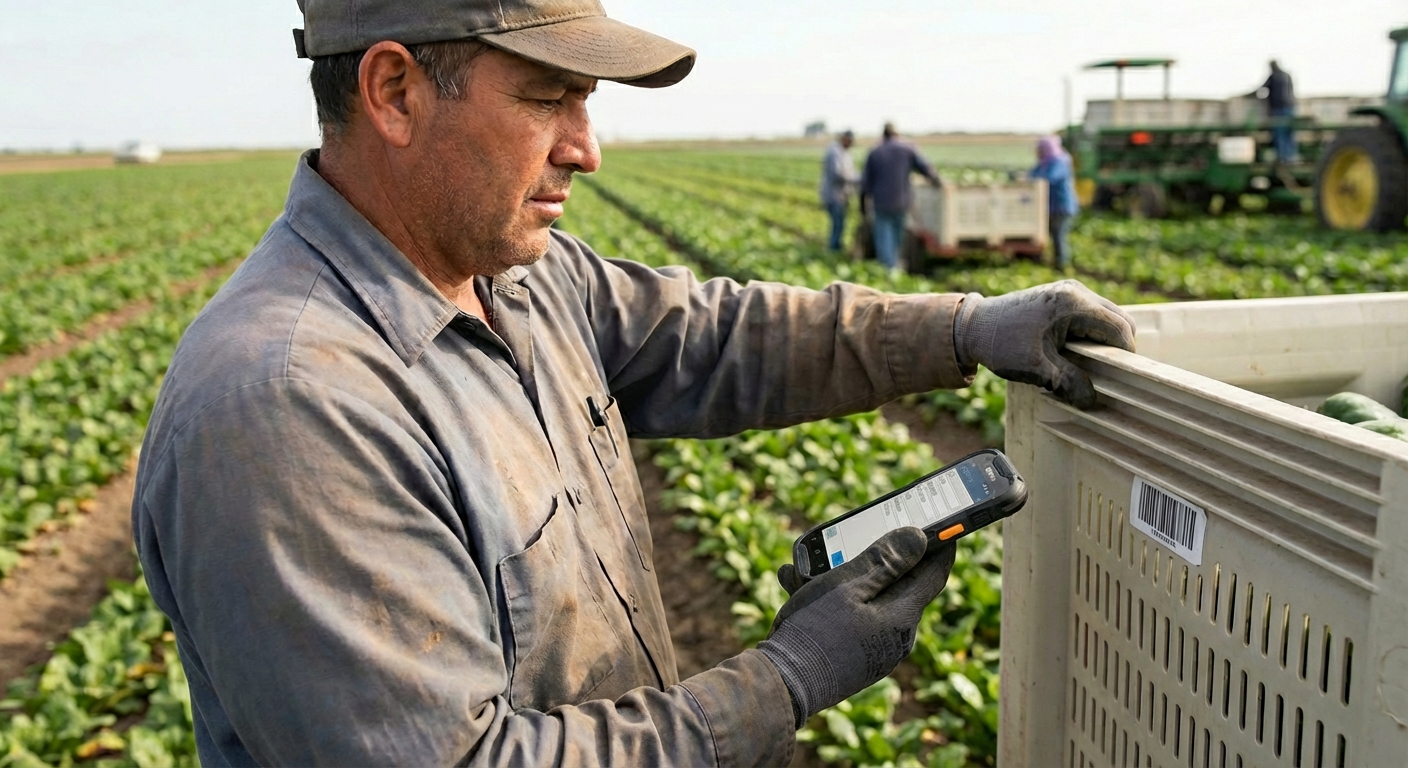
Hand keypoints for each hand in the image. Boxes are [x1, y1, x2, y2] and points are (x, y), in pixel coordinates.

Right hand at [759, 528, 955, 727]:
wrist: (783, 685)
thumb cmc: (816, 631)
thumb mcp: (847, 585)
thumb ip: (885, 561)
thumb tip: (920, 538)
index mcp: (902, 616)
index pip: (934, 574)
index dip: (940, 545)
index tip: (940, 524)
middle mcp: (895, 637)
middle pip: (896, 585)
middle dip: (875, 557)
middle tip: (858, 534)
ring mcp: (874, 650)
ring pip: (865, 600)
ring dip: (839, 576)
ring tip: (806, 560)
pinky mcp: (853, 657)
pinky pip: (848, 618)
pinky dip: (829, 599)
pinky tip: (795, 583)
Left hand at [953, 279, 1135, 408]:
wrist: (974, 326)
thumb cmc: (1003, 344)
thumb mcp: (1037, 368)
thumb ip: (1069, 382)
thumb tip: (1093, 400)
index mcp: (1074, 304)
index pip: (1119, 329)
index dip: (1125, 356)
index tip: (1120, 379)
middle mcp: (1076, 291)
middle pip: (1119, 320)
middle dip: (1117, 348)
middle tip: (1107, 375)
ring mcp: (1069, 290)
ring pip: (1106, 316)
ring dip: (1104, 340)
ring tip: (1090, 365)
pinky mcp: (1061, 296)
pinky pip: (1091, 314)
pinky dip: (1091, 333)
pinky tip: (1077, 353)